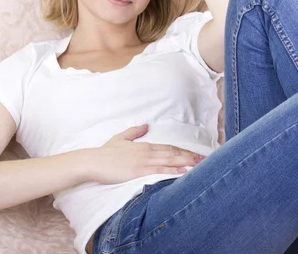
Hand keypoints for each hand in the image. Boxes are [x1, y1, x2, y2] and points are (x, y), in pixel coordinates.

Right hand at [89, 124, 205, 184]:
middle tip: (204, 159)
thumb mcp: (120, 138)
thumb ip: (134, 132)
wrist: (93, 161)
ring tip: (199, 164)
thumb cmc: (105, 152)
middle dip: (189, 156)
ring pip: (169, 161)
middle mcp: (146, 152)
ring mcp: (143, 162)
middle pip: (172, 153)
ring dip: (186, 162)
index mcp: (144, 145)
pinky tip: (183, 172)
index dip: (182, 150)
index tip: (194, 153)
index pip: (168, 147)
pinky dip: (173, 170)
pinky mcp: (138, 172)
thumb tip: (145, 125)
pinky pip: (159, 170)